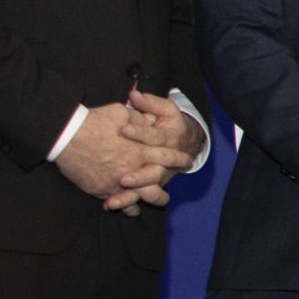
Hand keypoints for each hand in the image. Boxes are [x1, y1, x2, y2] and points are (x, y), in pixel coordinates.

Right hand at [57, 101, 194, 210]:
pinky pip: (119, 203)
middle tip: (170, 188)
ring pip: (141, 198)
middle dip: (167, 187)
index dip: (179, 159)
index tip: (186, 160)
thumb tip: (151, 120)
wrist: (66, 135)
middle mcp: (133, 169)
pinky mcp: (102, 190)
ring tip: (156, 200)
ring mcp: (117, 182)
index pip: (168, 157)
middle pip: (158, 185)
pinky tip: (130, 208)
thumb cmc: (94, 121)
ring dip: (150, 200)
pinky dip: (126, 206)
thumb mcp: (122, 112)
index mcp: (141, 150)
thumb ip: (140, 118)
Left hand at [103, 91, 206, 210]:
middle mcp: (165, 161)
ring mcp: (158, 176)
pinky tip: (110, 204)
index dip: (139, 133)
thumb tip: (134, 94)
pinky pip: (139, 197)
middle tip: (124, 178)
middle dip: (139, 174)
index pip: (154, 137)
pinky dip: (126, 203)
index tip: (123, 129)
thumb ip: (150, 103)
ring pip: (148, 189)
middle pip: (154, 170)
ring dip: (131, 194)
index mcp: (169, 140)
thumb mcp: (166, 110)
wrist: (188, 145)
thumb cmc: (172, 125)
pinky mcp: (151, 186)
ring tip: (114, 199)